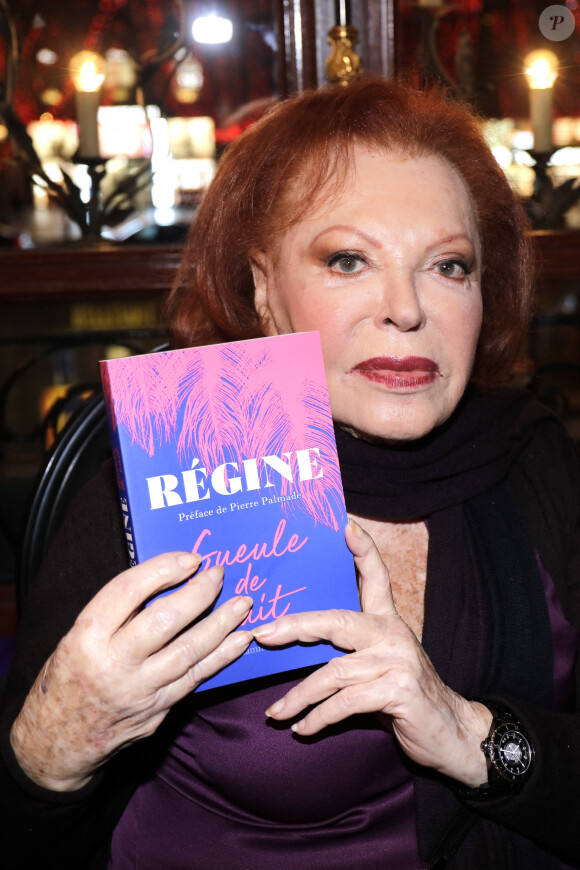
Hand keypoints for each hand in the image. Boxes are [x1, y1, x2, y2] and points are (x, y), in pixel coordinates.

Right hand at [11, 552, 252, 791]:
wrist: (57, 743)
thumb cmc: (67, 679)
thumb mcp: (75, 637)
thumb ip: (115, 612)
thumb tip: (166, 578)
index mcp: (86, 637)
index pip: (128, 591)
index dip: (163, 569)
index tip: (190, 559)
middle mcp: (113, 664)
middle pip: (165, 620)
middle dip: (199, 593)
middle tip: (219, 574)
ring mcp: (139, 691)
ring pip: (189, 650)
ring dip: (221, 623)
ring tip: (243, 603)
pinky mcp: (157, 710)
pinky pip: (196, 678)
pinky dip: (222, 656)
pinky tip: (239, 639)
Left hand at [252, 520, 491, 787]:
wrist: (453, 734)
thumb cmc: (405, 698)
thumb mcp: (380, 665)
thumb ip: (348, 651)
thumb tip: (293, 645)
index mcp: (388, 622)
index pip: (376, 577)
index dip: (362, 549)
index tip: (345, 524)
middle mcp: (393, 635)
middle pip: (335, 622)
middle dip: (295, 627)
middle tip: (262, 635)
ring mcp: (398, 662)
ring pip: (334, 672)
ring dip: (300, 695)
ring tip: (277, 711)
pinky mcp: (399, 692)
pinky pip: (346, 702)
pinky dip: (319, 717)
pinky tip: (302, 728)